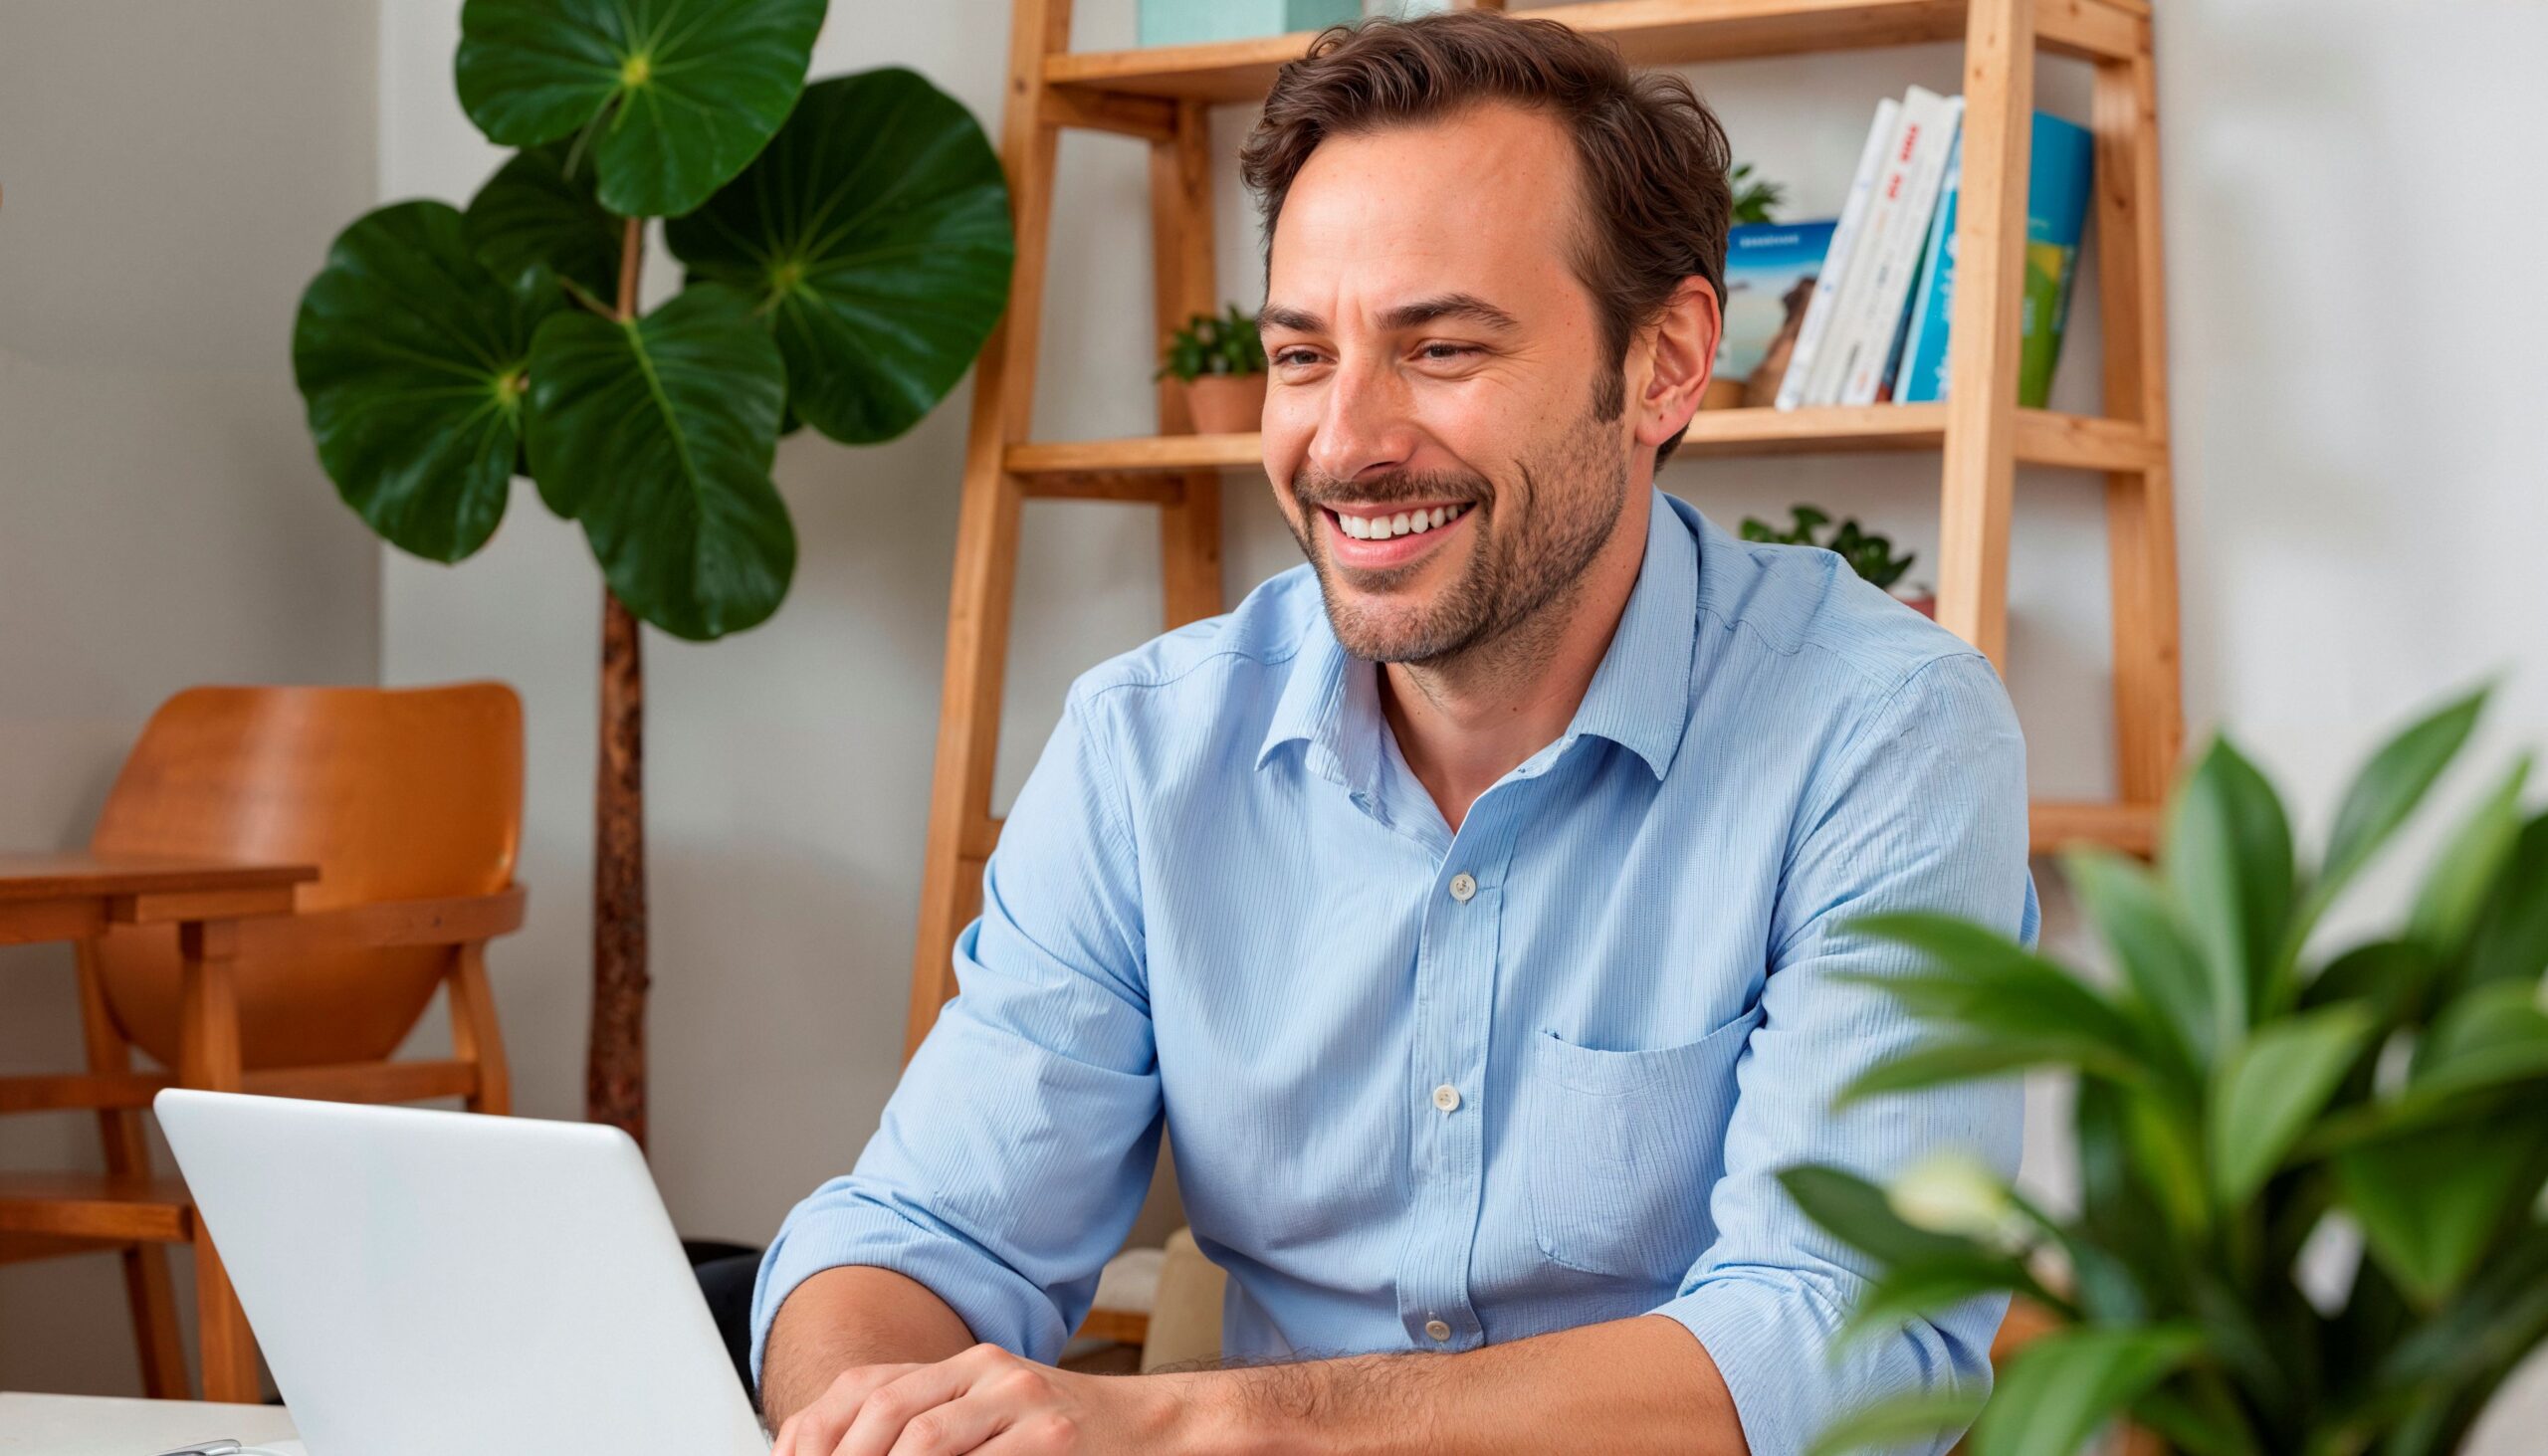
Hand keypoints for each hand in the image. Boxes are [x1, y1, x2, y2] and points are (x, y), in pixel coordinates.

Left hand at [771, 1341, 1174, 1455]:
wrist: (1154, 1429)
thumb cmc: (1064, 1438)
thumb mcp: (990, 1417)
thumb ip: (930, 1423)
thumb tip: (845, 1448)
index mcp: (964, 1365)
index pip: (866, 1386)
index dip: (815, 1429)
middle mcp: (987, 1371)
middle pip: (886, 1409)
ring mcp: (1021, 1399)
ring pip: (926, 1437)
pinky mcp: (1052, 1436)